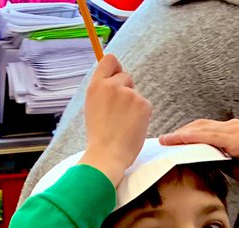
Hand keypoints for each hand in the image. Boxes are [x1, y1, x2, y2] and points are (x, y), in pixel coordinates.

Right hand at [79, 55, 150, 186]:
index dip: (115, 68)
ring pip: (136, 92)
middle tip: (119, 113)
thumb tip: (115, 78)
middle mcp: (112, 85)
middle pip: (126, 76)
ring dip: (133, 105)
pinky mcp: (143, 104)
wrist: (107, 156)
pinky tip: (132, 127)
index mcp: (96, 85)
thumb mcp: (93, 107)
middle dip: (126, 91)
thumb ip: (103, 90)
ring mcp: (129, 94)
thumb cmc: (99, 137)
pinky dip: (141, 116)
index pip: (110, 60)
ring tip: (123, 124)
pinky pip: (145, 104)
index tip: (116, 77)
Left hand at [160, 120, 238, 205]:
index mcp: (229, 130)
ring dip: (182, 134)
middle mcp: (231, 126)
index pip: (202, 128)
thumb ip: (216, 158)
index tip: (168, 140)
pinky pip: (212, 137)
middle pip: (199, 125)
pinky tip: (183, 142)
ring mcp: (235, 130)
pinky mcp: (238, 140)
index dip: (184, 133)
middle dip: (179, 132)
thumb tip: (197, 161)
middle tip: (161, 139)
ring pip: (203, 129)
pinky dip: (196, 138)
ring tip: (166, 140)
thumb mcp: (231, 163)